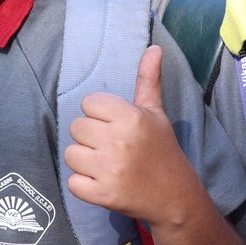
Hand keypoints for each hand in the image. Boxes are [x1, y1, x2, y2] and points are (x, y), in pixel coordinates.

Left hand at [63, 46, 201, 225]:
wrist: (175, 196)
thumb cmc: (162, 150)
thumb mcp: (156, 113)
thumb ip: (148, 80)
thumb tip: (153, 48)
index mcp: (130, 117)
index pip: (88, 104)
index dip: (100, 115)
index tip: (116, 127)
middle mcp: (117, 141)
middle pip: (76, 127)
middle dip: (90, 137)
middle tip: (112, 148)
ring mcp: (108, 170)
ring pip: (71, 154)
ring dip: (84, 161)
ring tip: (106, 165)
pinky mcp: (102, 195)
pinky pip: (73, 182)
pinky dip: (84, 185)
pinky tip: (103, 182)